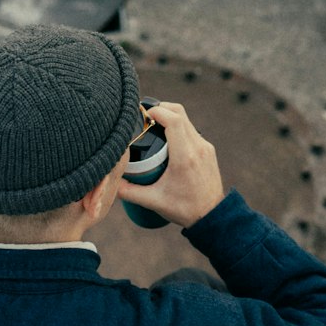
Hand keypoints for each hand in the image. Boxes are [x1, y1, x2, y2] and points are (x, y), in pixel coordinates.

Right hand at [118, 101, 223, 228]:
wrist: (213, 217)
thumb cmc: (185, 209)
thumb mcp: (154, 201)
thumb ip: (129, 192)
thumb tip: (111, 181)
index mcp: (184, 157)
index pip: (173, 120)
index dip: (157, 111)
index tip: (142, 114)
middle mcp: (197, 147)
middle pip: (180, 113)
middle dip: (161, 108)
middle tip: (145, 116)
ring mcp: (205, 147)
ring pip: (186, 120)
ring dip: (170, 117)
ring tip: (153, 126)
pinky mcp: (208, 150)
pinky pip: (191, 130)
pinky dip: (178, 127)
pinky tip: (167, 139)